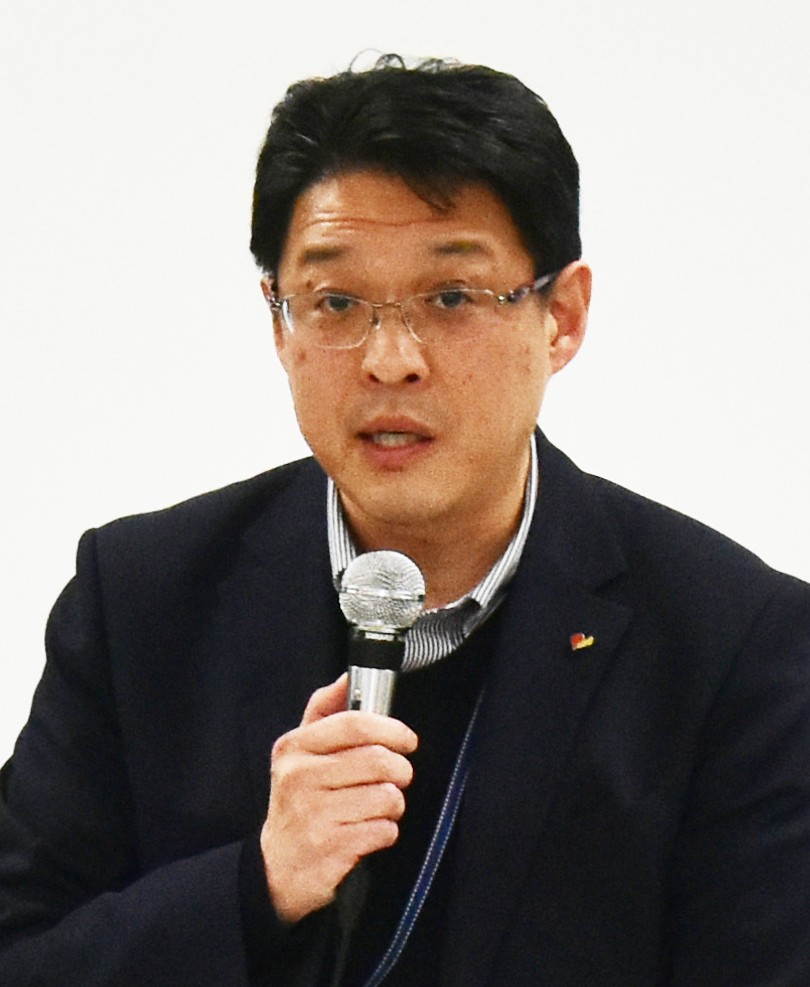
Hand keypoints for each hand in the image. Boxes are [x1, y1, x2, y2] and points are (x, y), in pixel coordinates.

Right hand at [260, 673, 417, 923]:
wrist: (275, 868)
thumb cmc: (298, 802)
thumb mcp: (299, 753)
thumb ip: (323, 711)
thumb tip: (347, 677)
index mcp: (294, 748)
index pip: (353, 724)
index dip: (390, 728)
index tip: (407, 739)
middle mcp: (300, 778)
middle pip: (377, 760)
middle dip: (400, 769)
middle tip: (399, 776)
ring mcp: (314, 814)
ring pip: (385, 796)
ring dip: (393, 804)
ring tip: (380, 807)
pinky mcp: (330, 848)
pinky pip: (383, 830)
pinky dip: (386, 831)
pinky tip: (370, 831)